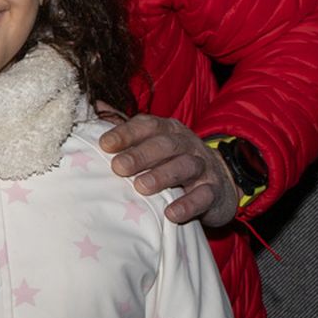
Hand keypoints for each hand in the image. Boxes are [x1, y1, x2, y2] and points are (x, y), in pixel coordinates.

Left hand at [100, 115, 239, 226]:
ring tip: (141, 187)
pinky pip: (203, 196)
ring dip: (162, 176)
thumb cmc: (174, 161)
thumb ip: (127, 128)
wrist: (220, 183)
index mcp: (169, 130)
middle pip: (165, 144)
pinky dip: (188, 204)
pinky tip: (171, 213)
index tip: (105, 144)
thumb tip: (98, 103)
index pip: (148, 125)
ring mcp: (203, 167)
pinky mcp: (214, 191)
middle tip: (119, 167)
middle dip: (140, 154)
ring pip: (185, 166)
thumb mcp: (153, 142)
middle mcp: (187, 144)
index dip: (126, 133)